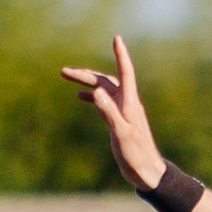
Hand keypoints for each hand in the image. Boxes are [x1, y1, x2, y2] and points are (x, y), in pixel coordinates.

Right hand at [61, 35, 167, 191]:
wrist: (148, 173)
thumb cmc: (136, 155)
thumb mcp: (121, 133)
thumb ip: (109, 112)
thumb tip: (96, 91)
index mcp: (129, 103)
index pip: (126, 72)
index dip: (121, 55)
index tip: (116, 38)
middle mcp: (127, 103)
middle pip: (106, 80)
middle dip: (85, 74)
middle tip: (63, 71)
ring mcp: (124, 111)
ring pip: (104, 89)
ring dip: (87, 82)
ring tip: (67, 78)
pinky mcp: (120, 119)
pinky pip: (105, 101)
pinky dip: (92, 96)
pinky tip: (80, 97)